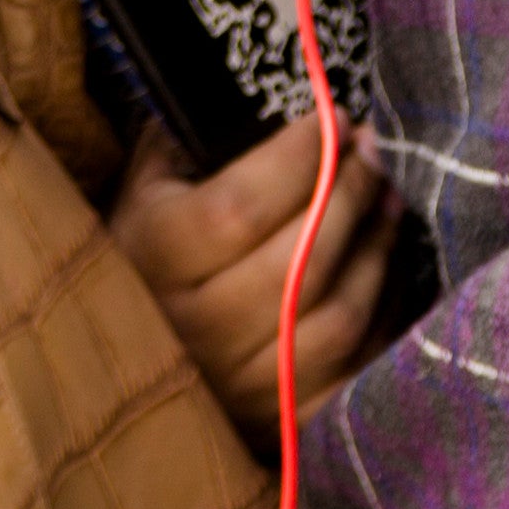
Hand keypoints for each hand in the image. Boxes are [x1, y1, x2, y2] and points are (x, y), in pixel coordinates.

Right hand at [110, 113, 391, 444]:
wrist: (118, 365)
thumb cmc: (142, 260)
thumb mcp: (142, 193)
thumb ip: (184, 142)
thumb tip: (259, 87)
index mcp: (155, 263)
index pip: (241, 207)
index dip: (301, 159)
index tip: (333, 118)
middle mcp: (196, 330)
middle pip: (300, 261)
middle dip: (350, 192)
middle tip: (372, 150)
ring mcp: (244, 385)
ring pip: (338, 315)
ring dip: (377, 248)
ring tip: (390, 199)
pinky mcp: (284, 421)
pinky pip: (357, 366)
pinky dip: (384, 311)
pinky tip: (386, 265)